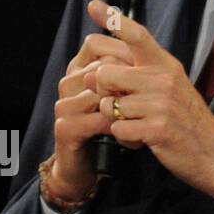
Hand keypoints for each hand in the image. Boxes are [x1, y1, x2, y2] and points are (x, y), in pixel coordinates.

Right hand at [46, 28, 141, 199]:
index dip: (124, 55)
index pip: (97, 44)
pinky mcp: (66, 127)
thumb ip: (125, 73)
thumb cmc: (104, 130)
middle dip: (129, 84)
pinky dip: (123, 129)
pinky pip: (101, 119)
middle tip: (150, 101)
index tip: (145, 72)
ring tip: (144, 123)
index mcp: (77, 70)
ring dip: (129, 110)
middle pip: (103, 68)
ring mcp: (64, 105)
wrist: (82, 169)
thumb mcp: (116, 98)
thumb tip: (145, 44)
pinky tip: (134, 139)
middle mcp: (67, 83)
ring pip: (104, 93)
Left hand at [82, 0, 213, 199]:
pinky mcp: (157, 128)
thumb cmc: (186, 120)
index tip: (93, 5)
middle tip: (119, 104)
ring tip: (135, 124)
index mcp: (166, 64)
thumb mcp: (169, 88)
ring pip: (109, 104)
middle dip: (103, 92)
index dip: (114, 19)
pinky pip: (118, 128)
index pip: (136, 35)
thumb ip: (140, 75)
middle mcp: (163, 78)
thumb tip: (97, 72)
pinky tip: (140, 139)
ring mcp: (161, 103)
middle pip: (105, 73)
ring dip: (115, 119)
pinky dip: (123, 138)